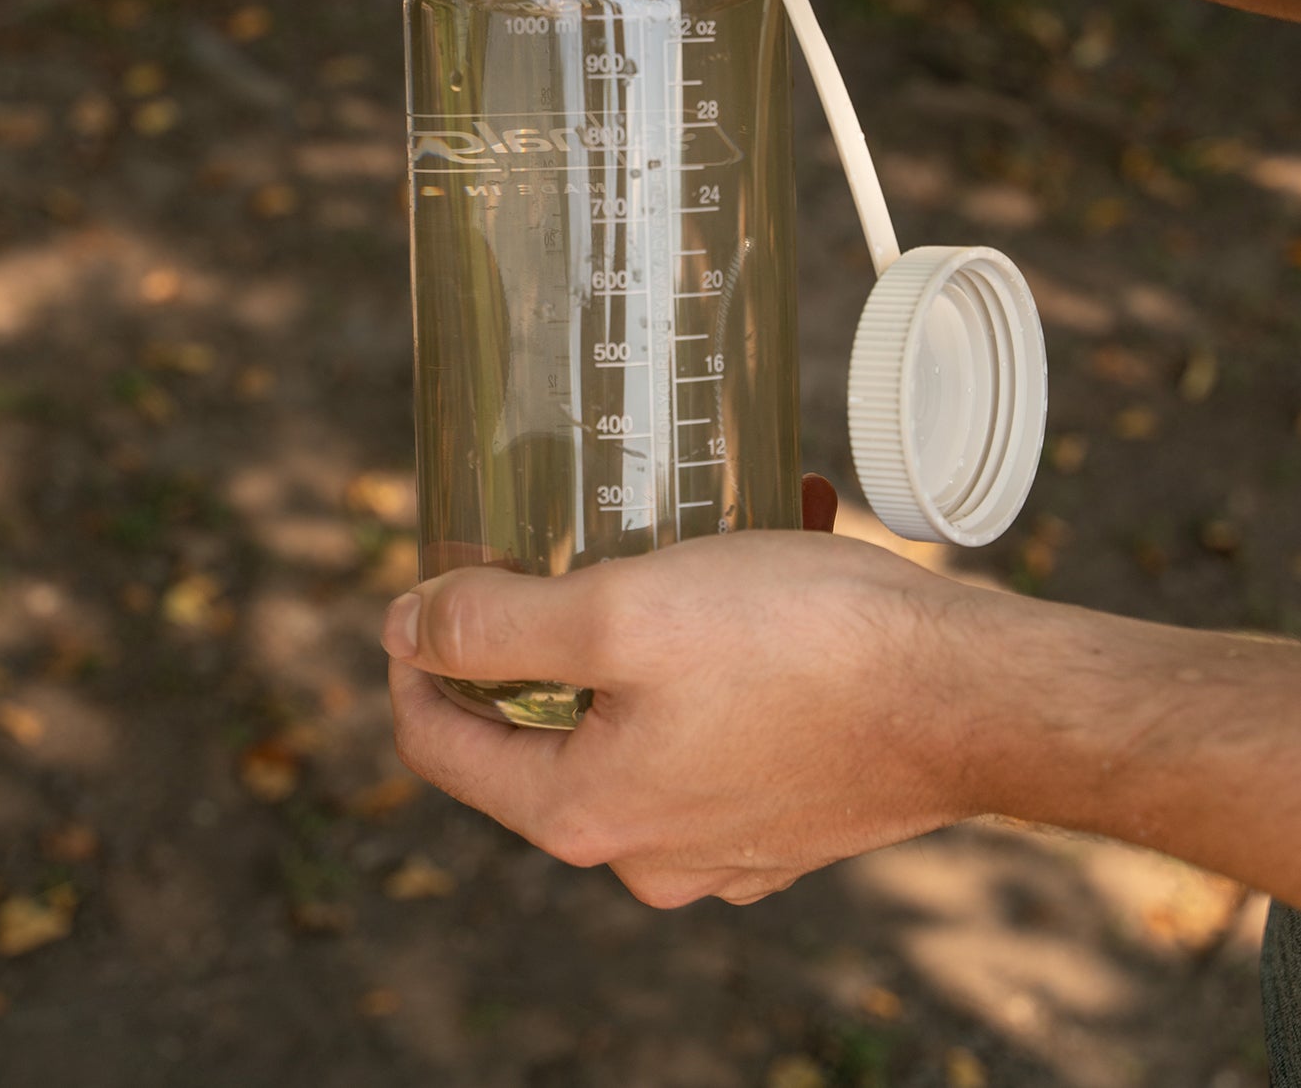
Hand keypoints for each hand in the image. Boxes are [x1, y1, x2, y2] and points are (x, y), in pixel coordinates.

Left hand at [382, 524, 990, 908]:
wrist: (972, 696)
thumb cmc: (800, 647)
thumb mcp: (623, 613)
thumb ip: (500, 624)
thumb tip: (406, 626)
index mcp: (587, 814)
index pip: (443, 748)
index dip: (417, 660)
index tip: (429, 586)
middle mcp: (650, 849)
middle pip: (545, 730)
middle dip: (552, 626)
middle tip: (567, 539)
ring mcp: (725, 837)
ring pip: (643, 713)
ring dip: (653, 621)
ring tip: (689, 529)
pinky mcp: (791, 810)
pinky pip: (723, 718)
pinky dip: (728, 645)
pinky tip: (767, 557)